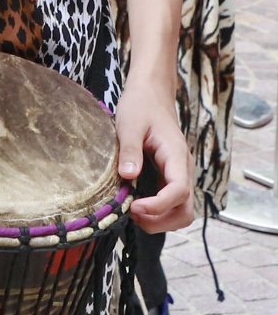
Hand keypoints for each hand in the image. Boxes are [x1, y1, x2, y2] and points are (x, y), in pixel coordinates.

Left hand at [114, 82, 193, 232]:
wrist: (151, 94)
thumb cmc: (141, 106)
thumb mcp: (129, 124)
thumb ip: (130, 150)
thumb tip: (129, 176)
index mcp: (176, 155)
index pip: (179, 190)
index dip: (159, 206)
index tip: (134, 207)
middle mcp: (183, 168)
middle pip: (185, 210)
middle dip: (161, 221)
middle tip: (132, 215)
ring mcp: (179, 174)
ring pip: (182, 210)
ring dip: (160, 220)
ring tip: (133, 214)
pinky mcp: (171, 176)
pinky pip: (173, 203)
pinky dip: (159, 212)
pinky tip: (137, 207)